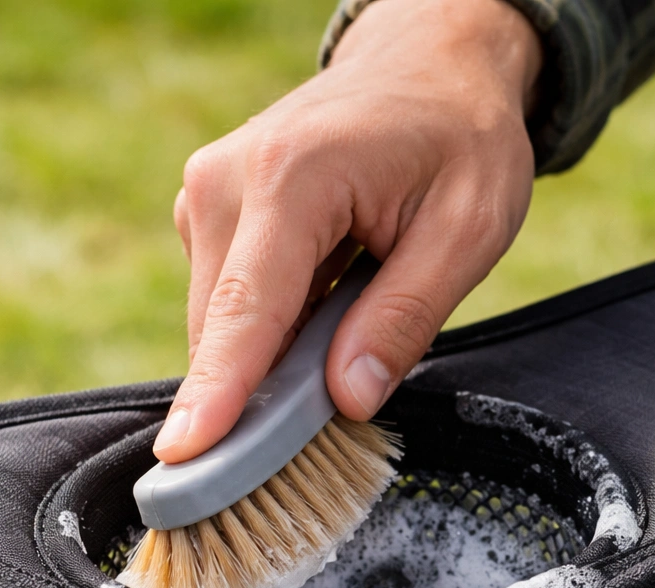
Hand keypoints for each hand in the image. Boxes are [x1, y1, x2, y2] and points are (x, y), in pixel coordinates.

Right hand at [155, 0, 541, 462]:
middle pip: (223, 330)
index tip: (185, 457)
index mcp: (293, 178)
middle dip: (264, 393)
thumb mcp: (470, 229)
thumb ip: (406, 316)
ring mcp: (208, 192)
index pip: (246, 309)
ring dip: (274, 357)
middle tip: (344, 408)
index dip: (218, 394)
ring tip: (355, 319)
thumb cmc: (459, 137)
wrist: (429, 62)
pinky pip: (229, 303)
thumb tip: (347, 397)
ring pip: (221, 323)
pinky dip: (271, 329)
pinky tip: (329, 302)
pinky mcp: (209, 210)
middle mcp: (226, 181)